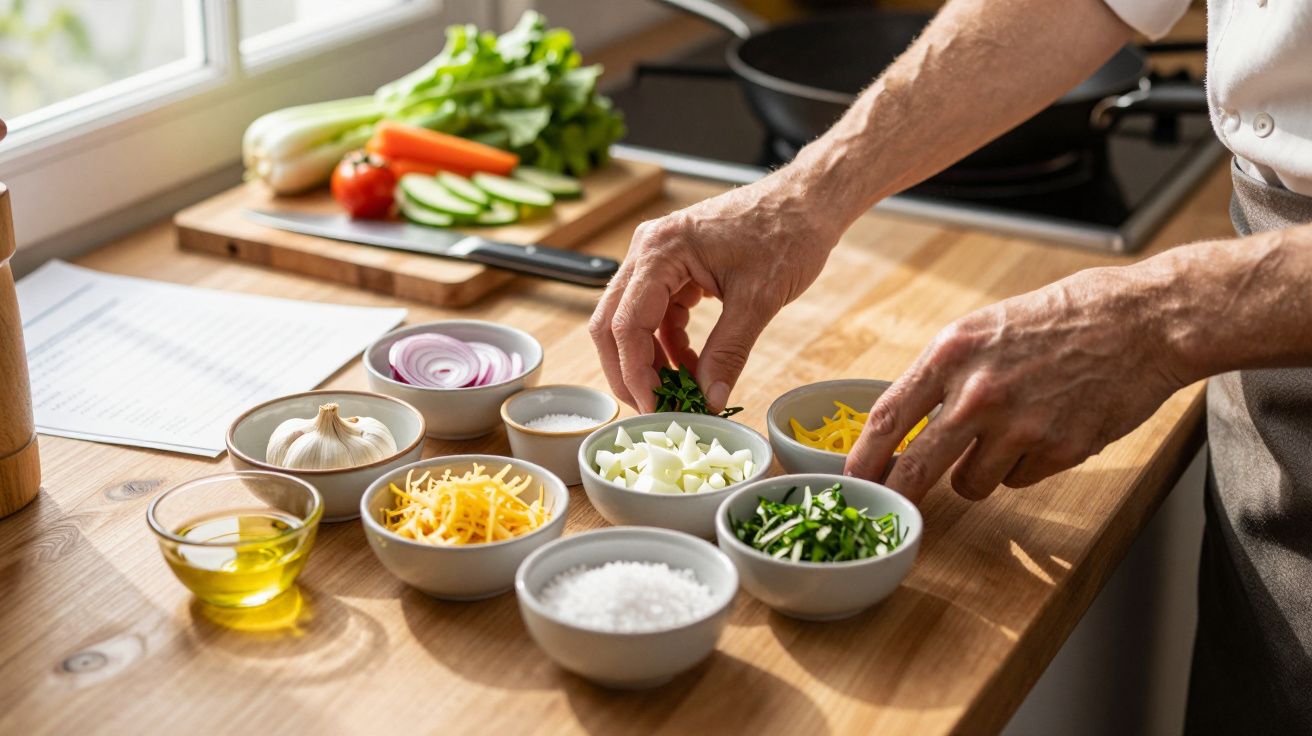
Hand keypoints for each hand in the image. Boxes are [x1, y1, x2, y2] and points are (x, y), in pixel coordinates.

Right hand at [590, 172, 842, 411]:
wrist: (807, 201)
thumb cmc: (787, 233)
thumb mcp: (759, 299)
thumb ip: (729, 352)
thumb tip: (710, 398)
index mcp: (661, 250)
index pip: (626, 323)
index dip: (635, 372)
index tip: (654, 407)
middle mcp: (649, 249)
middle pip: (612, 322)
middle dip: (630, 371)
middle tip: (654, 408)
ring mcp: (658, 257)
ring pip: (630, 321)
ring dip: (649, 360)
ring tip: (679, 393)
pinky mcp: (674, 268)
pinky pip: (656, 314)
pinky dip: (668, 345)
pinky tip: (692, 366)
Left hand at [844, 265, 1185, 502]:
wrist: (1143, 322)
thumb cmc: (1063, 317)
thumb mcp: (986, 328)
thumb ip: (946, 373)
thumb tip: (908, 423)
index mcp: (952, 352)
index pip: (886, 416)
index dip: (862, 458)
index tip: (852, 479)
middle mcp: (978, 390)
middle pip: (916, 467)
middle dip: (899, 494)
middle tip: (891, 507)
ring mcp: (1019, 424)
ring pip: (971, 483)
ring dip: (979, 473)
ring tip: (1010, 434)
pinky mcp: (1058, 450)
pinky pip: (1018, 480)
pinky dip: (1025, 466)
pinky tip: (1049, 429)